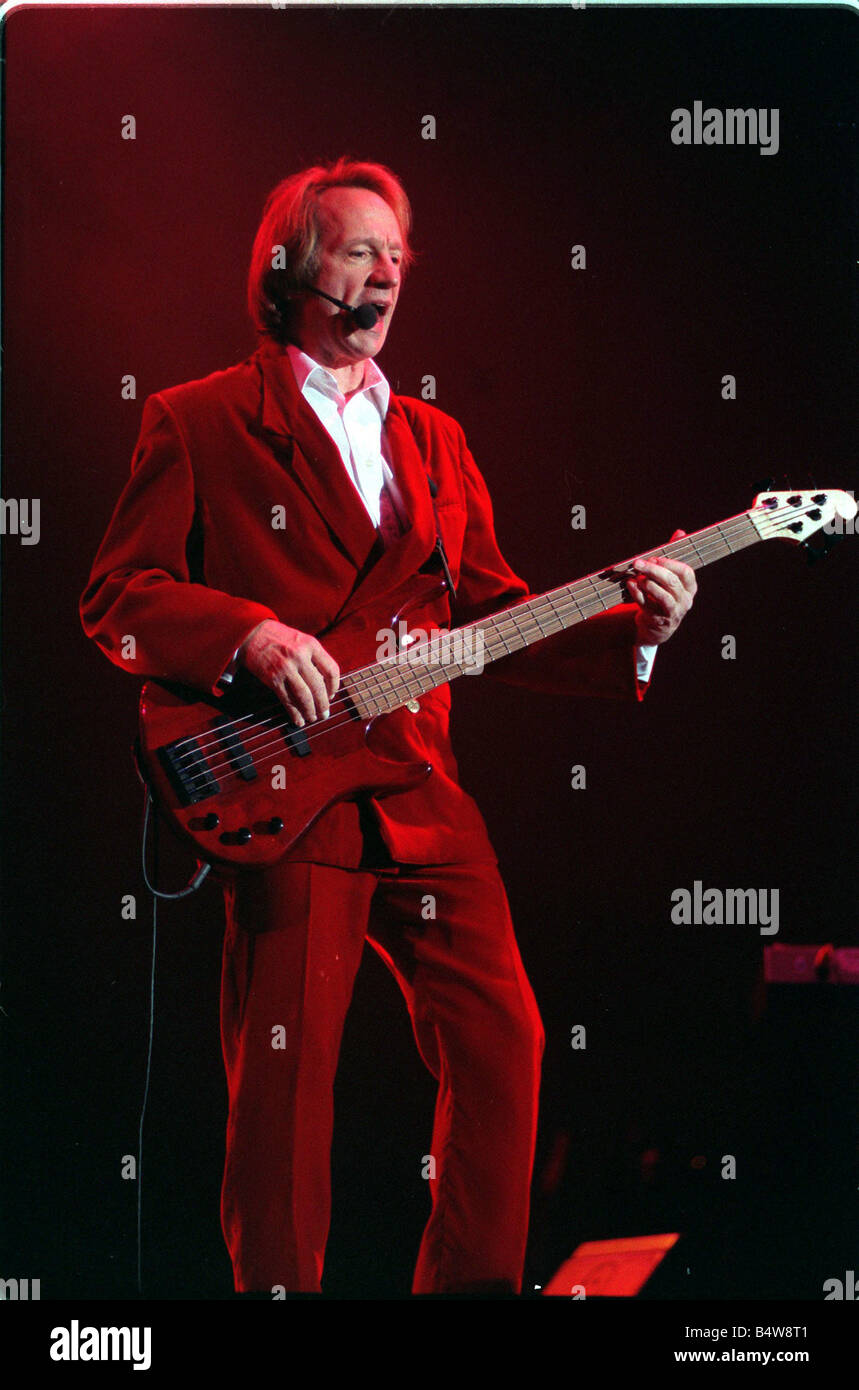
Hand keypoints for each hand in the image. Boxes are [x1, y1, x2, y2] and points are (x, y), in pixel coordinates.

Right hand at [238, 620, 339, 725]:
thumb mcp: (301, 640)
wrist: (253, 634)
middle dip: (323, 705)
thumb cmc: (280, 639)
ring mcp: (285, 668)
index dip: (334, 686)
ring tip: (312, 718)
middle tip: (324, 714)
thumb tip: (326, 684)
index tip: (332, 695)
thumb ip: (314, 657)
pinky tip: (298, 720)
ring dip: (310, 711)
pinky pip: (287, 700)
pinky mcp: (272, 678)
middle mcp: (299, 656)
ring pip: (304, 696)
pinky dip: (294, 713)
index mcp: (311, 645)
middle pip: (318, 687)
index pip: (331, 670)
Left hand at [628, 530, 696, 645]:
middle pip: (672, 582)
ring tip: (636, 576)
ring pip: (662, 596)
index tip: (655, 557)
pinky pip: (647, 606)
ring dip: (647, 583)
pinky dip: (637, 594)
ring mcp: (672, 613)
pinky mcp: (657, 621)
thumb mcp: (670, 578)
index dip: (670, 563)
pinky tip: (630, 585)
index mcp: (690, 588)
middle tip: (637, 562)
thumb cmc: (663, 596)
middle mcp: (684, 601)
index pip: (686, 573)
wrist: (656, 628)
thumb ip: (673, 556)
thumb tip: (680, 532)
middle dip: (653, 570)